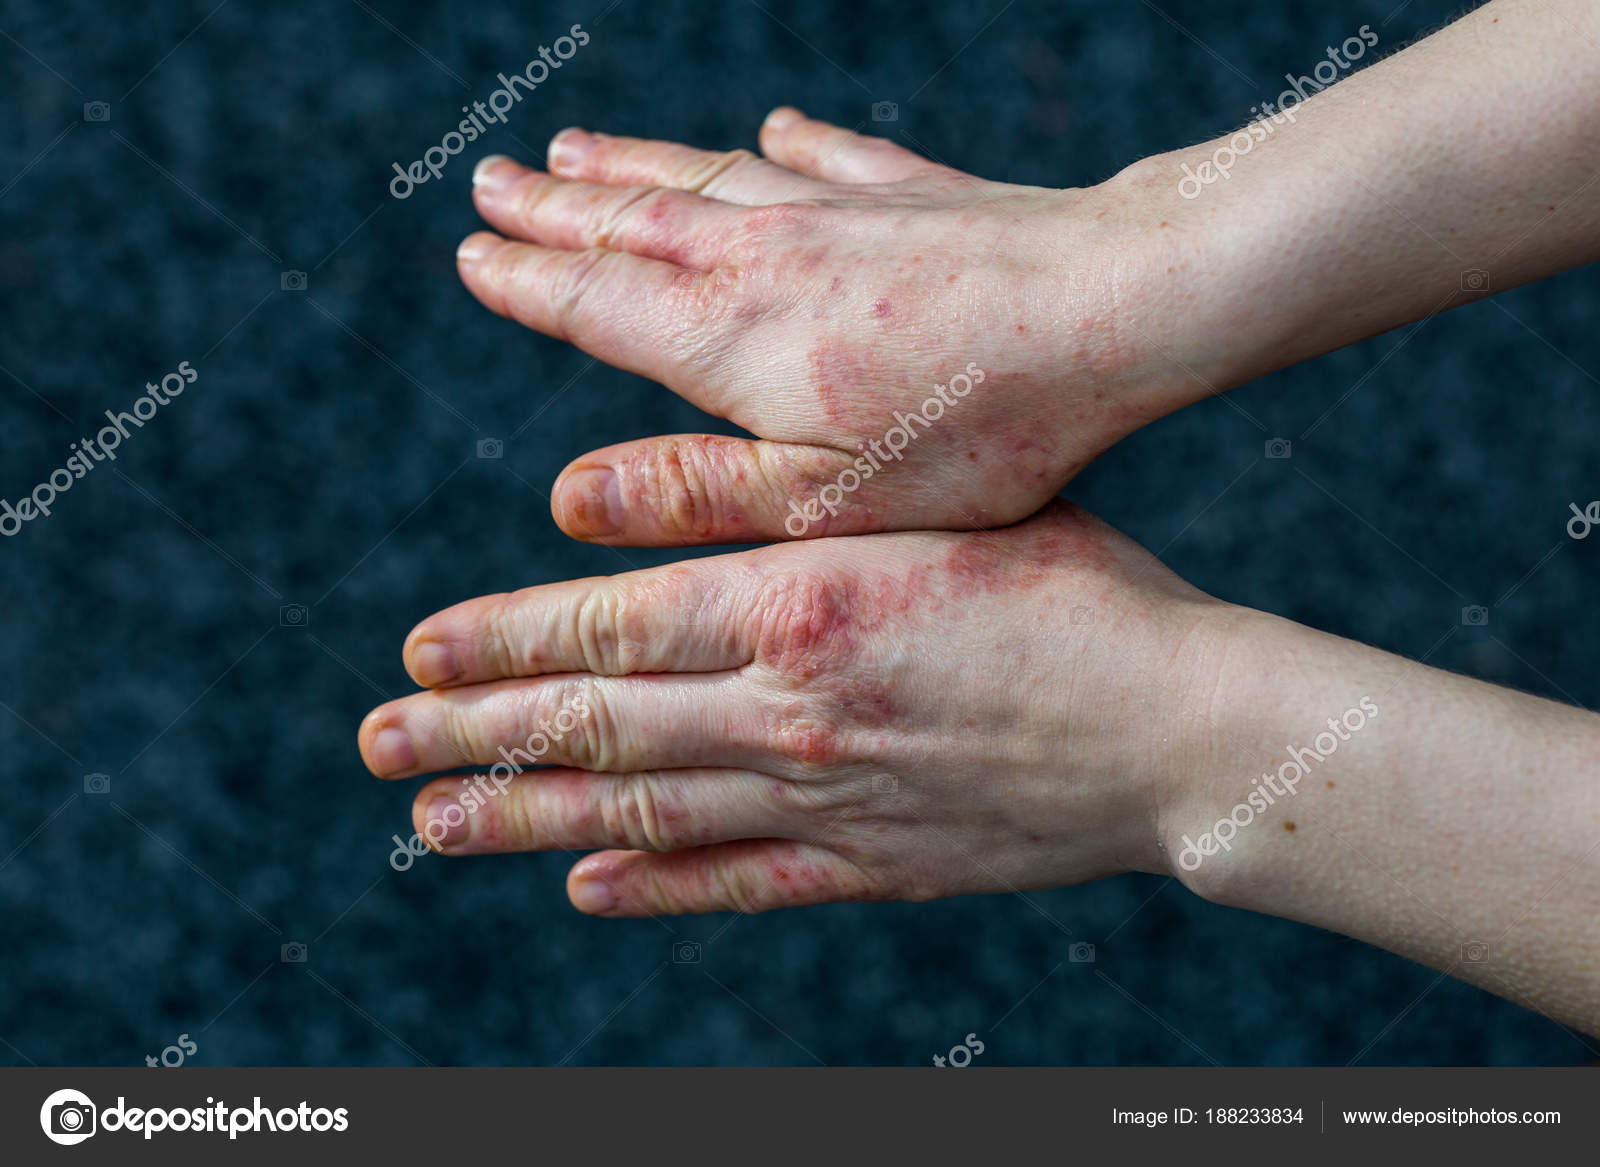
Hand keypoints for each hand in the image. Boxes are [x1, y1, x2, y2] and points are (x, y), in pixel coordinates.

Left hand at [357, 503, 1225, 913]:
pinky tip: (585, 890)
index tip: (416, 651)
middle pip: (596, 729)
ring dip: (526, 820)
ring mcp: (823, 802)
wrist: (1181, 728)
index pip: (605, 629)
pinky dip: (652, 887)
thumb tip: (591, 504)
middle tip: (379, 744)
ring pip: (641, 814)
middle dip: (473, 737)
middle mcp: (787, 711)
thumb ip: (753, 500)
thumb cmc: (1068, 584)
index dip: (499, 643)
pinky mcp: (869, 865)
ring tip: (435, 824)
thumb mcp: (914, 505)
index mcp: (795, 606)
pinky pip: (735, 883)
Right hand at [455, 109, 1186, 544]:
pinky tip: (775, 126)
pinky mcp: (911, 192)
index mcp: (726, 337)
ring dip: (634, 162)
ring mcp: (836, 209)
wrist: (1109, 315)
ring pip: (707, 175)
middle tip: (489, 180)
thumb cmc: (969, 434)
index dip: (525, 281)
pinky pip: (826, 154)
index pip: (592, 300)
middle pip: (631, 219)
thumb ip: (693, 495)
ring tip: (576, 146)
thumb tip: (564, 499)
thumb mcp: (821, 504)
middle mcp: (762, 252)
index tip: (470, 254)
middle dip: (552, 206)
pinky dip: (789, 141)